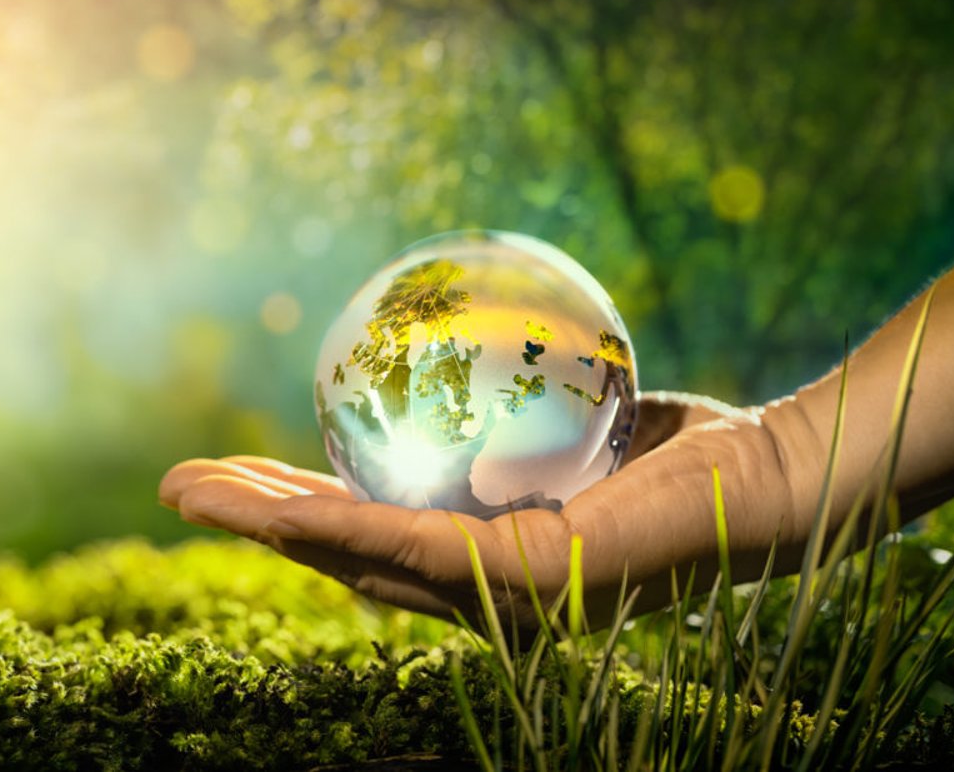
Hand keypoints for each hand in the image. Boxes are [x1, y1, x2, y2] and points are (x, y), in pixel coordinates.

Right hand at [159, 392, 816, 631]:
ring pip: (354, 560)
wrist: (779, 476)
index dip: (292, 511)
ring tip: (189, 494)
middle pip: (341, 560)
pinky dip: (333, 523)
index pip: (370, 536)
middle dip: (251, 527)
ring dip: (262, 529)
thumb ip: (513, 410)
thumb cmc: (692, 445)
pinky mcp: (526, 587)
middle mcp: (483, 596)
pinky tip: (276, 506)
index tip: (235, 475)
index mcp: (486, 562)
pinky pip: (409, 544)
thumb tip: (459, 352)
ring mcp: (501, 601)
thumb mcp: (577, 418)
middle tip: (174, 489)